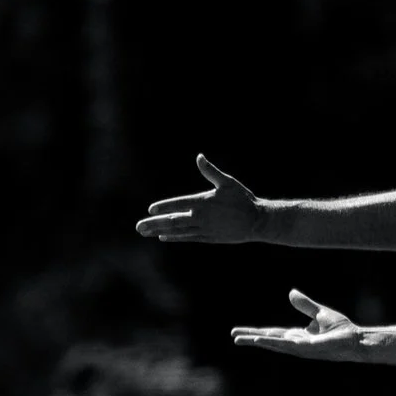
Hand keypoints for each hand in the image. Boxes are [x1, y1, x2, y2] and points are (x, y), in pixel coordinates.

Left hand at [137, 155, 265, 243]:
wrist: (257, 221)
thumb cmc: (242, 199)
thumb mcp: (227, 182)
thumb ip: (210, 171)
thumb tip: (199, 157)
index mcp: (203, 202)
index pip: (178, 204)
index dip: (163, 207)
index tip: (150, 210)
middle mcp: (200, 217)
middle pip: (173, 221)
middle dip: (154, 224)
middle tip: (138, 227)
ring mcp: (204, 229)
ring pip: (177, 231)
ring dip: (159, 231)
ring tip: (145, 232)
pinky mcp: (209, 238)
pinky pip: (188, 238)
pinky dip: (175, 237)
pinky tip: (163, 237)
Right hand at [231, 290, 368, 360]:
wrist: (356, 340)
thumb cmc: (342, 330)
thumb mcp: (319, 314)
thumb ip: (305, 305)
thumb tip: (290, 293)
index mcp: (298, 336)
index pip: (273, 334)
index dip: (257, 332)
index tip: (240, 332)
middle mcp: (296, 344)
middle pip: (269, 340)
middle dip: (251, 339)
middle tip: (233, 337)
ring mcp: (301, 348)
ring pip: (274, 344)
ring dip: (257, 342)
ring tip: (239, 339)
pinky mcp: (307, 349)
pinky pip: (286, 345)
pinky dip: (271, 342)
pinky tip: (259, 340)